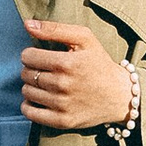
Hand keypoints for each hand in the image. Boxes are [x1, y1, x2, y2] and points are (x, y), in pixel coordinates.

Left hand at [19, 17, 135, 131]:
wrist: (120, 95)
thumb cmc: (100, 63)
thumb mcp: (84, 38)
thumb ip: (54, 29)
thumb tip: (27, 24)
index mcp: (67, 63)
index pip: (27, 57)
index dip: (31, 54)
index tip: (40, 57)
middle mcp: (63, 85)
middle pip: (26, 74)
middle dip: (31, 70)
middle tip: (45, 70)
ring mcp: (62, 105)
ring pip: (27, 93)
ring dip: (31, 87)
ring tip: (46, 84)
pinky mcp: (62, 121)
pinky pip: (30, 113)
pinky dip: (28, 106)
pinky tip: (39, 99)